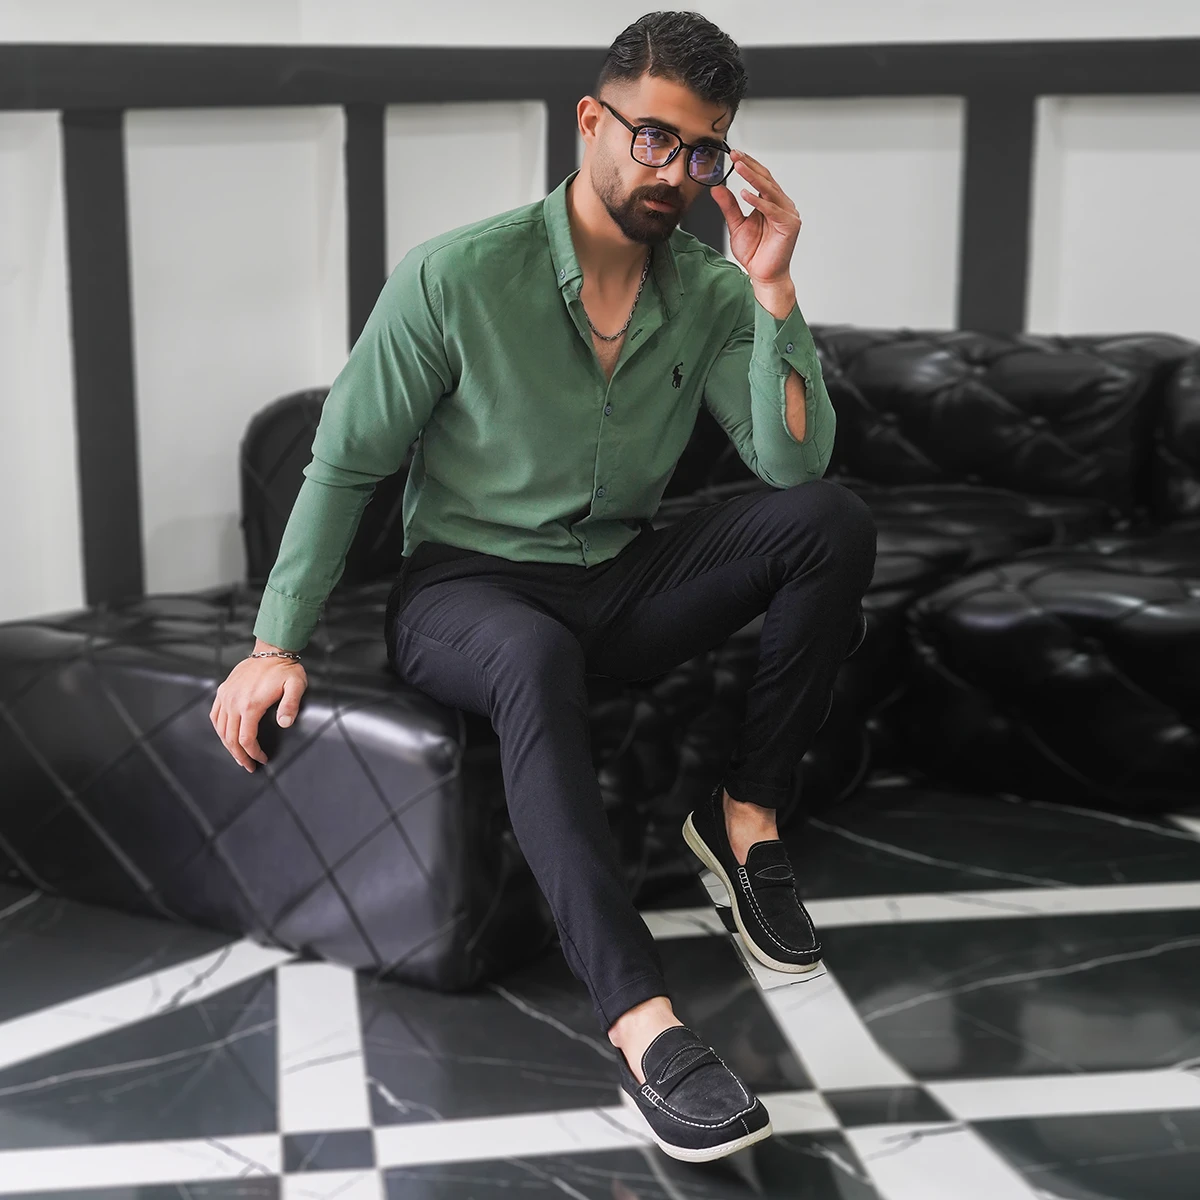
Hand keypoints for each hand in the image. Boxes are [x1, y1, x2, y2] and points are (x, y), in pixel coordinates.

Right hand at [210, 655, 306, 772]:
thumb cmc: (285, 669)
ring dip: (228, 745)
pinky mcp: (223, 690)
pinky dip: (219, 729)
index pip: (246, 739)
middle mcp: (234, 702)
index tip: (262, 760)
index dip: (253, 753)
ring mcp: (226, 696)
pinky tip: (226, 736)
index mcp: (250, 704)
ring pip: (220, 729)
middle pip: (230, 738)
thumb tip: (284, 723)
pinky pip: (215, 715)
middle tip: (248, 766)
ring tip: (238, 756)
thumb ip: (291, 705)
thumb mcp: (296, 686)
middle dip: (239, 756)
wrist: (272, 650)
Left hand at [709, 150, 801, 286]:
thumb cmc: (755, 253)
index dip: (748, 165)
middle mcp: (782, 205)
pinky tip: (745, 194)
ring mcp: (788, 214)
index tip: (734, 154)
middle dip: (749, 166)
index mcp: (771, 202)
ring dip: (753, 178)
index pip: (760, 178)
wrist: (763, 275)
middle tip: (735, 155)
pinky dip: (759, 202)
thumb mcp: (736, 225)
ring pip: (769, 190)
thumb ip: (729, 206)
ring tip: (739, 167)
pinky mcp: (789, 225)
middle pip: (766, 179)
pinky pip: (772, 210)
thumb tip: (716, 188)